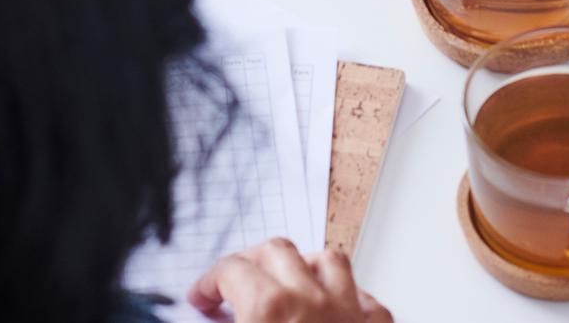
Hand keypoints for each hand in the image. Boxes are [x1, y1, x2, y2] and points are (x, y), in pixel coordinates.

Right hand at [187, 239, 390, 319]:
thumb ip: (224, 322)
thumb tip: (212, 312)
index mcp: (268, 311)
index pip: (231, 270)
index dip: (209, 281)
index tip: (201, 296)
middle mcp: (311, 302)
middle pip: (277, 252)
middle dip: (251, 262)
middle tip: (234, 283)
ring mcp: (348, 313)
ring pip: (328, 261)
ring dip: (303, 266)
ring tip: (286, 281)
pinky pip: (367, 298)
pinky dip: (349, 297)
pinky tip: (336, 305)